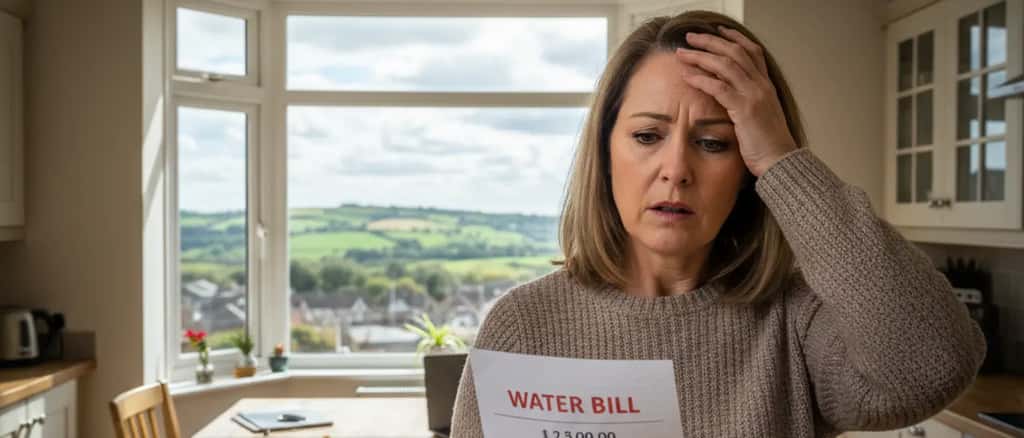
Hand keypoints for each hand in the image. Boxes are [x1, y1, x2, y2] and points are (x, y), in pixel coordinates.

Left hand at [675, 26, 796, 177]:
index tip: (718, 31)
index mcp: (766, 86)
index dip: (734, 39)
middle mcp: (762, 86)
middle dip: (711, 41)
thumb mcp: (760, 118)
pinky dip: (701, 79)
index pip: (752, 52)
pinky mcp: (745, 109)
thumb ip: (747, 104)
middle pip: (735, 52)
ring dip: (701, 56)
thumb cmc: (767, 146)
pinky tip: (687, 76)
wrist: (780, 162)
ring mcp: (755, 95)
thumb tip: (730, 100)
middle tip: (691, 37)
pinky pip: (719, 87)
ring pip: (725, 65)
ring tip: (682, 54)